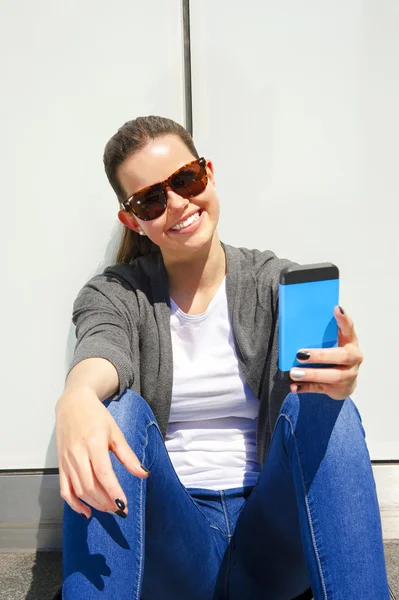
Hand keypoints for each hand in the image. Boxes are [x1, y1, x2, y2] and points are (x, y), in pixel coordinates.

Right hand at [55, 388, 149, 518]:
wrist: (73, 404)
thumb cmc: (96, 416)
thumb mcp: (116, 432)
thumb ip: (128, 456)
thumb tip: (144, 474)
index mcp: (94, 443)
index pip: (103, 473)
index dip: (113, 491)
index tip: (123, 505)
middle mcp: (77, 454)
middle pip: (90, 485)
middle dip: (106, 502)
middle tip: (120, 509)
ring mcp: (67, 461)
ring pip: (78, 490)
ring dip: (94, 504)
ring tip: (109, 508)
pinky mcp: (60, 465)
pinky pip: (65, 490)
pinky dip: (74, 505)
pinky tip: (87, 512)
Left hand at [289, 306, 363, 399]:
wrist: (346, 382)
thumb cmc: (337, 355)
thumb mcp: (336, 342)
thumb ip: (328, 331)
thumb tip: (316, 312)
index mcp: (351, 343)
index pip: (349, 329)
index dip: (344, 320)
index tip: (336, 309)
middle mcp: (353, 360)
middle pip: (341, 357)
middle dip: (320, 356)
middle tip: (300, 354)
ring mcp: (347, 376)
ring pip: (332, 376)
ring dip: (312, 374)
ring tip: (294, 373)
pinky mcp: (338, 390)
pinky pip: (321, 389)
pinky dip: (306, 388)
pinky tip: (295, 387)